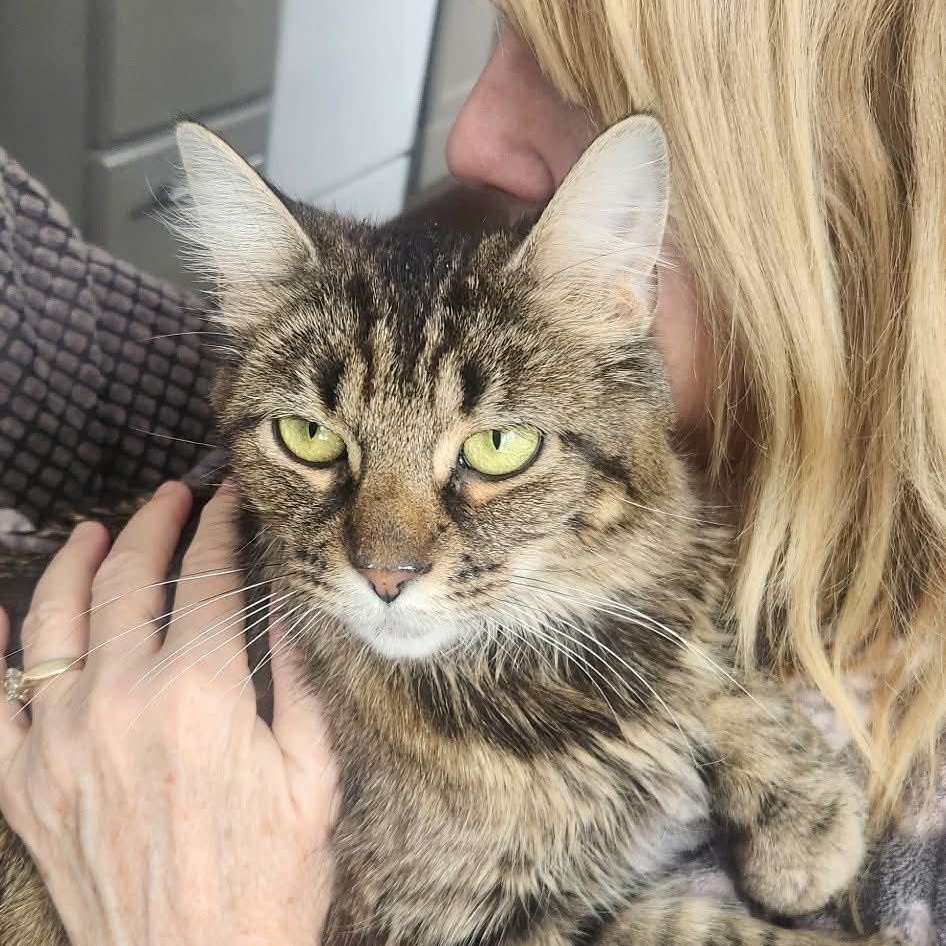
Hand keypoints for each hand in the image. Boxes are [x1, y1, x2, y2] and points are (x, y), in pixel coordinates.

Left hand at [0, 481, 338, 945]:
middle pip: (133, 580)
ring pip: (57, 619)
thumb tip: (291, 604)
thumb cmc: (270, 879)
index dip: (222, 530)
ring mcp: (60, 740)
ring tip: (98, 530)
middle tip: (175, 496)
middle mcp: (122, 703)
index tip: (229, 505)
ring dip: (80, 561)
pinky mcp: (21, 783)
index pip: (210, 579)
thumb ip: (300, 677)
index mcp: (203, 695)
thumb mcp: (314, 774)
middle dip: (157, 523)